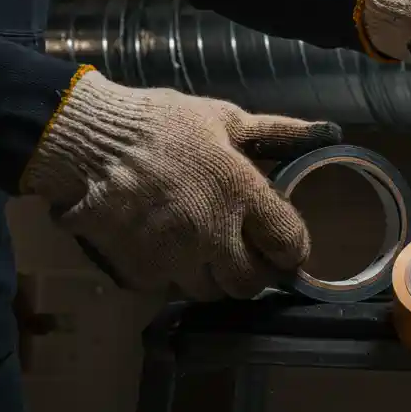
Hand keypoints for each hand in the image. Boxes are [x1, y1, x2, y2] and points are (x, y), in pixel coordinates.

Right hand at [19, 69, 341, 299]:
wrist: (86, 140)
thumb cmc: (161, 123)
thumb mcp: (224, 118)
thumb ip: (277, 133)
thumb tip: (324, 131)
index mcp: (240, 193)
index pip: (288, 245)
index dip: (292, 250)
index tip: (284, 245)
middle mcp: (212, 233)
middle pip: (250, 283)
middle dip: (254, 272)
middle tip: (245, 253)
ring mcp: (174, 258)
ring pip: (211, 293)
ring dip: (214, 277)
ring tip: (205, 250)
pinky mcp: (140, 272)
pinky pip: (170, 289)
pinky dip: (174, 277)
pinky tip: (169, 250)